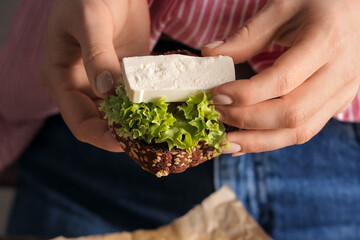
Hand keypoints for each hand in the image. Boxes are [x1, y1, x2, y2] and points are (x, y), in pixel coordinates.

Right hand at [41, 0, 149, 150]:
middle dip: (124, 135)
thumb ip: (97, 54)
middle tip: (152, 140)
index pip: (80, 121)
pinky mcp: (125, 74)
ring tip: (162, 130)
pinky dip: (148, 105)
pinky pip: (135, 96)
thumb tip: (105, 89)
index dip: (102, 137)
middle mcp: (83, 85)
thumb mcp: (90, 20)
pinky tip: (166, 109)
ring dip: (139, 123)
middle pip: (102, 124)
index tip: (127, 142)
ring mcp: (105, 81)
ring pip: (120, 114)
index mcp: (63, 78)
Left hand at [202, 0, 359, 154]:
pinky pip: (304, 131)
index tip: (216, 95)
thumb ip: (247, 35)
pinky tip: (248, 140)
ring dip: (258, 141)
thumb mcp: (283, 7)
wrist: (356, 10)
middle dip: (247, 120)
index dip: (246, 94)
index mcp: (327, 42)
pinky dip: (273, 140)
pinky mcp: (336, 104)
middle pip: (291, 113)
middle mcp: (341, 73)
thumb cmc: (319, 3)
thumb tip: (209, 53)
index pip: (282, 80)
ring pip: (299, 131)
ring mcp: (342, 93)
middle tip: (216, 114)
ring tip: (226, 142)